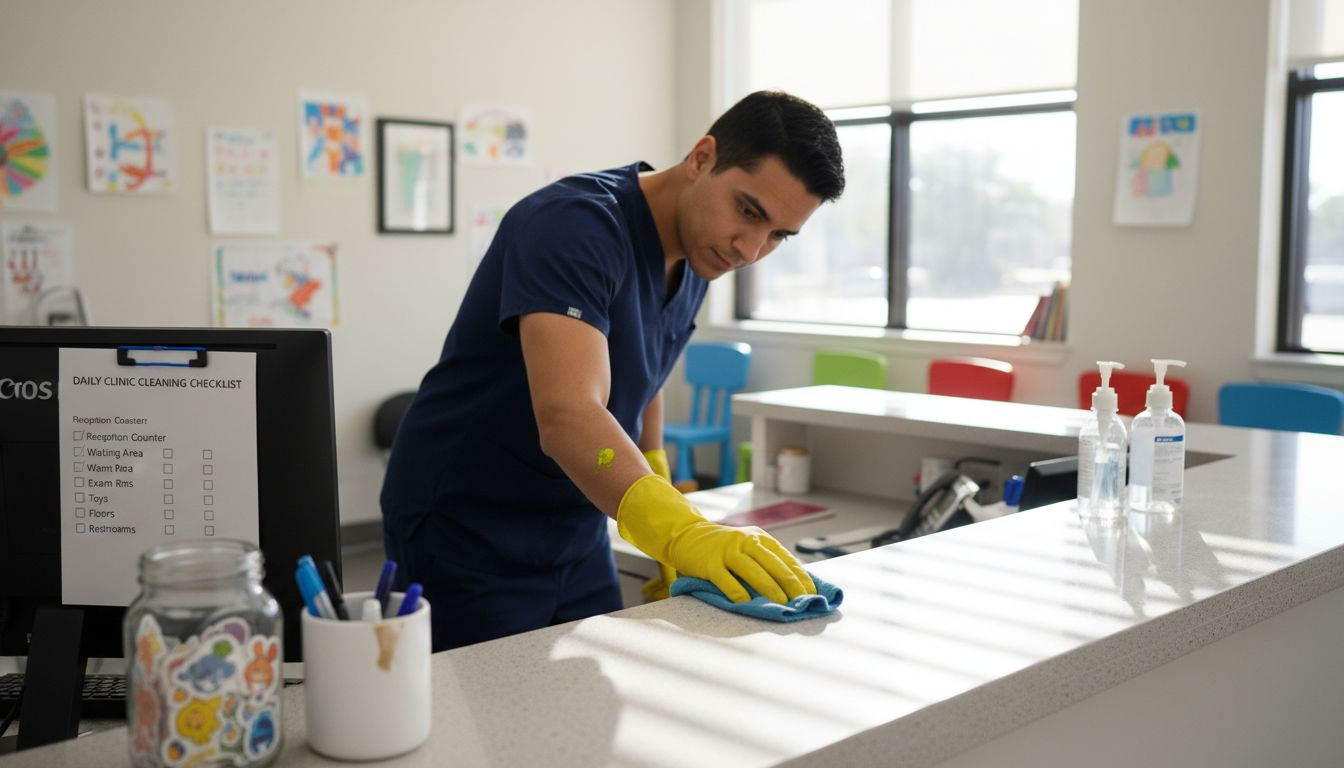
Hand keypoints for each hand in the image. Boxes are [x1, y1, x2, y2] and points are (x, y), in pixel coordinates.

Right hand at [617, 474, 814, 603]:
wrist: (687, 536)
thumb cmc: (724, 549)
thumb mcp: (748, 546)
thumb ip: (767, 561)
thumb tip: (794, 587)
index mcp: (759, 538)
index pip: (785, 558)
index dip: (800, 576)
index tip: (812, 593)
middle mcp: (745, 541)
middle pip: (773, 564)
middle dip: (790, 584)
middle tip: (803, 601)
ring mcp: (727, 551)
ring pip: (753, 571)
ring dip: (769, 589)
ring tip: (782, 604)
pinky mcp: (709, 563)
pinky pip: (726, 579)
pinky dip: (737, 592)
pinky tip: (746, 604)